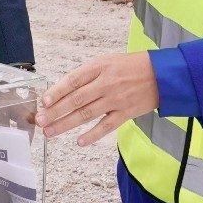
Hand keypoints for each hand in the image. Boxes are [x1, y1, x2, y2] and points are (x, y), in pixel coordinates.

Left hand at [36, 52, 158, 146]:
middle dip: (56, 111)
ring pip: (86, 114)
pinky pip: (106, 126)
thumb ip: (87, 75)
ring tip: (50, 131)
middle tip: (40, 120)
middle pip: (76, 99)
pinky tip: (80, 141)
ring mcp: (115, 100)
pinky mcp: (125, 113)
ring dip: (66, 124)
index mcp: (99, 67)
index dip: (57, 91)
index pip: (73, 80)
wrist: (161, 75)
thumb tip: (64, 90)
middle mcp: (106, 83)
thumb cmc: (131, 66)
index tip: (44, 102)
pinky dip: (92, 135)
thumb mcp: (107, 61)